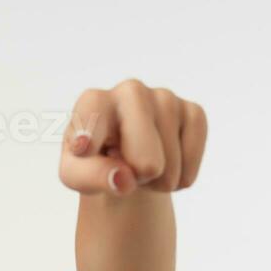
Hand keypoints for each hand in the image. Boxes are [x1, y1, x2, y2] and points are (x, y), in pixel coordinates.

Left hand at [59, 81, 206, 195]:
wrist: (126, 158)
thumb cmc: (93, 162)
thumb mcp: (77, 175)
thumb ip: (91, 177)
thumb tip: (124, 180)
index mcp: (94, 101)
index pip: (94, 117)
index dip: (91, 135)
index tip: (84, 149)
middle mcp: (130, 91)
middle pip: (146, 160)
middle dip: (137, 178)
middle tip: (124, 167)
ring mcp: (165, 98)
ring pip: (169, 165)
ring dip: (157, 180)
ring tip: (140, 165)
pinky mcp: (193, 112)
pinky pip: (191, 159)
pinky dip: (180, 176)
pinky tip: (166, 163)